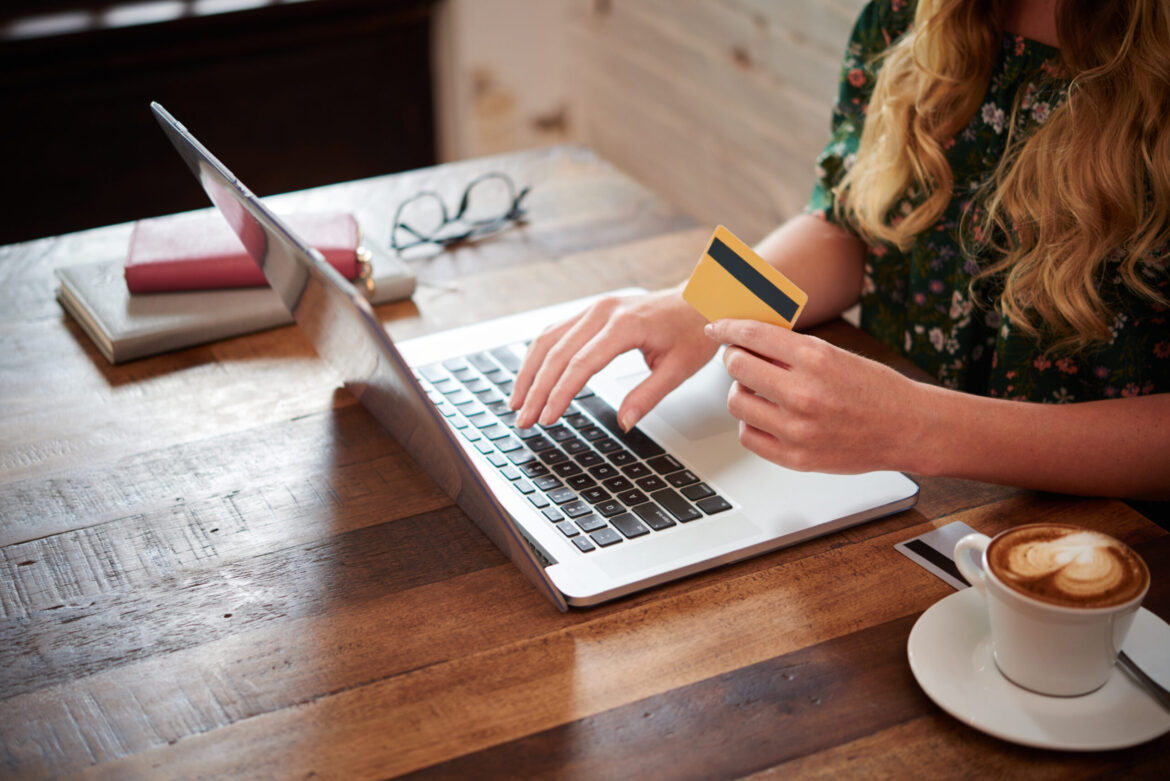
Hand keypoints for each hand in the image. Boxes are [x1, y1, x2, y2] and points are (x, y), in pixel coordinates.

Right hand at [511, 288, 717, 429]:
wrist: (699, 300)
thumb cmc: (692, 332)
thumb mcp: (678, 370)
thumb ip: (647, 396)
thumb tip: (624, 423)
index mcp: (625, 325)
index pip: (581, 364)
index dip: (560, 393)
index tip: (547, 418)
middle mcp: (602, 312)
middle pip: (557, 353)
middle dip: (536, 390)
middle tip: (524, 420)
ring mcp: (594, 309)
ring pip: (548, 340)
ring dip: (529, 372)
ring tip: (517, 403)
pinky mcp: (591, 312)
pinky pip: (556, 332)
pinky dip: (539, 356)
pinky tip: (530, 377)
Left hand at [706, 319, 925, 473]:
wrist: (908, 428)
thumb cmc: (875, 389)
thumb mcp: (835, 355)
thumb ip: (791, 350)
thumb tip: (747, 341)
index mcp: (816, 358)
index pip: (752, 335)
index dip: (727, 328)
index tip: (717, 328)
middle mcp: (804, 393)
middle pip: (737, 366)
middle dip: (735, 358)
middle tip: (742, 359)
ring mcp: (798, 428)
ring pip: (737, 402)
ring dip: (741, 392)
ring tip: (758, 390)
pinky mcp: (796, 457)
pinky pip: (748, 436)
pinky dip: (751, 423)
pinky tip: (766, 416)